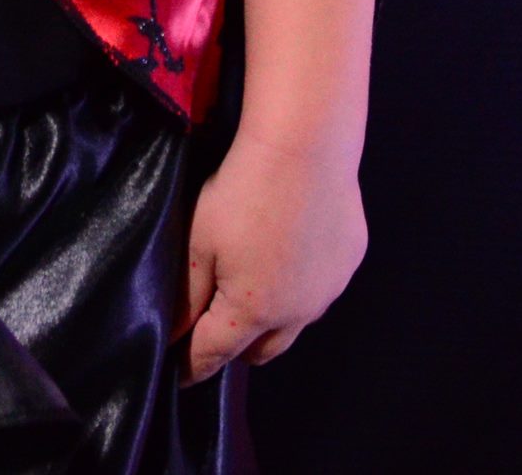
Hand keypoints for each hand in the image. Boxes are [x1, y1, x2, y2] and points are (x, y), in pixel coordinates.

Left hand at [180, 133, 366, 382]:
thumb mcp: (200, 242)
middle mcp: (296, 313)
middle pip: (260, 351)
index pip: (214, 354)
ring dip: (271, 319)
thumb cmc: (243, 191)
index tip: (178, 373)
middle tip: (213, 326)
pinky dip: (300, 286)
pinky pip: (320, 290)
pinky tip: (290, 253)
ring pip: (295, 323)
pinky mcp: (348, 263)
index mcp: (252, 311)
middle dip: (235, 348)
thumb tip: (173, 332)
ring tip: (253, 289)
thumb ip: (188, 294)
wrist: (305, 147)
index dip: (192, 367)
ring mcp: (328, 290)